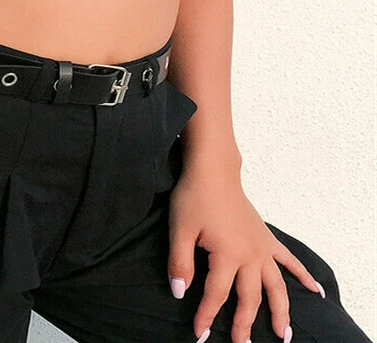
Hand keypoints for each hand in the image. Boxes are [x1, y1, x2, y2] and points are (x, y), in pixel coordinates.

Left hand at [168, 168, 324, 342]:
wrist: (214, 171)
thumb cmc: (194, 197)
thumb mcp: (180, 230)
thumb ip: (180, 263)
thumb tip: (180, 293)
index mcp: (227, 254)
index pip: (216, 294)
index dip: (206, 316)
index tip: (199, 335)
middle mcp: (250, 255)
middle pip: (249, 298)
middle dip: (244, 324)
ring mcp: (262, 247)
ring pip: (276, 287)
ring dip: (280, 312)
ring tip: (284, 336)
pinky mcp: (267, 237)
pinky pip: (289, 260)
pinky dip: (303, 276)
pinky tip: (317, 291)